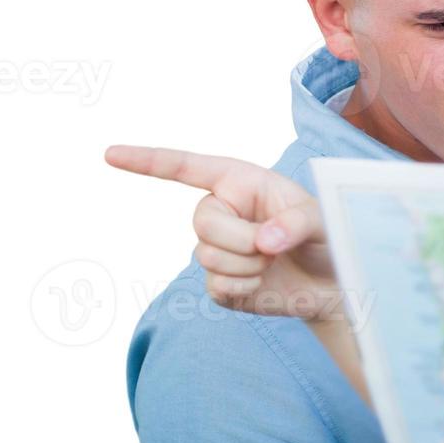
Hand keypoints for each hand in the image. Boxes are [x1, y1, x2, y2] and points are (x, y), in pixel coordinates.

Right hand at [104, 145, 340, 318]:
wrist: (333, 284)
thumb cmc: (329, 237)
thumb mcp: (323, 219)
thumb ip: (297, 223)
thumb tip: (264, 241)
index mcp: (240, 181)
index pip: (186, 168)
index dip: (147, 161)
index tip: (110, 154)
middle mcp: (221, 211)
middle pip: (202, 222)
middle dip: (241, 239)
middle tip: (274, 246)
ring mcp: (216, 248)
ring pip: (208, 257)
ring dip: (249, 266)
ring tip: (274, 261)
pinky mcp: (219, 284)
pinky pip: (217, 287)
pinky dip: (246, 289)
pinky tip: (264, 283)